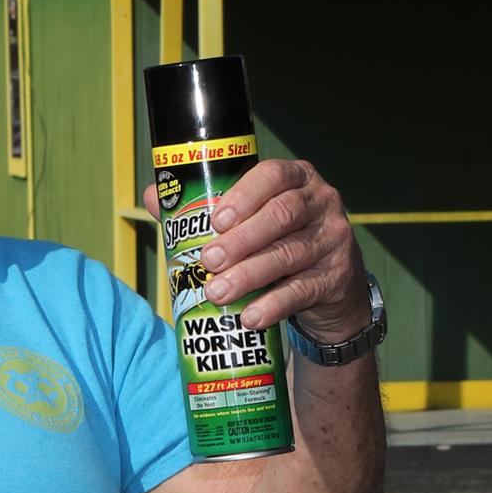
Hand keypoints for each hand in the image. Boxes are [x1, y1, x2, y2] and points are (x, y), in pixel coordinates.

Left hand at [143, 158, 367, 341]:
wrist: (329, 285)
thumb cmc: (276, 242)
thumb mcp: (250, 221)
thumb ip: (205, 208)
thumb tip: (154, 195)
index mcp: (296, 178)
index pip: (274, 175)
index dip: (245, 195)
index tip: (216, 221)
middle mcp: (321, 202)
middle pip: (282, 216)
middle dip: (241, 240)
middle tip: (208, 261)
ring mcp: (334, 239)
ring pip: (289, 254)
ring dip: (249, 275)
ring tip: (217, 292)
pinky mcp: (338, 276)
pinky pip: (303, 290)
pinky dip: (273, 305)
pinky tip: (250, 317)